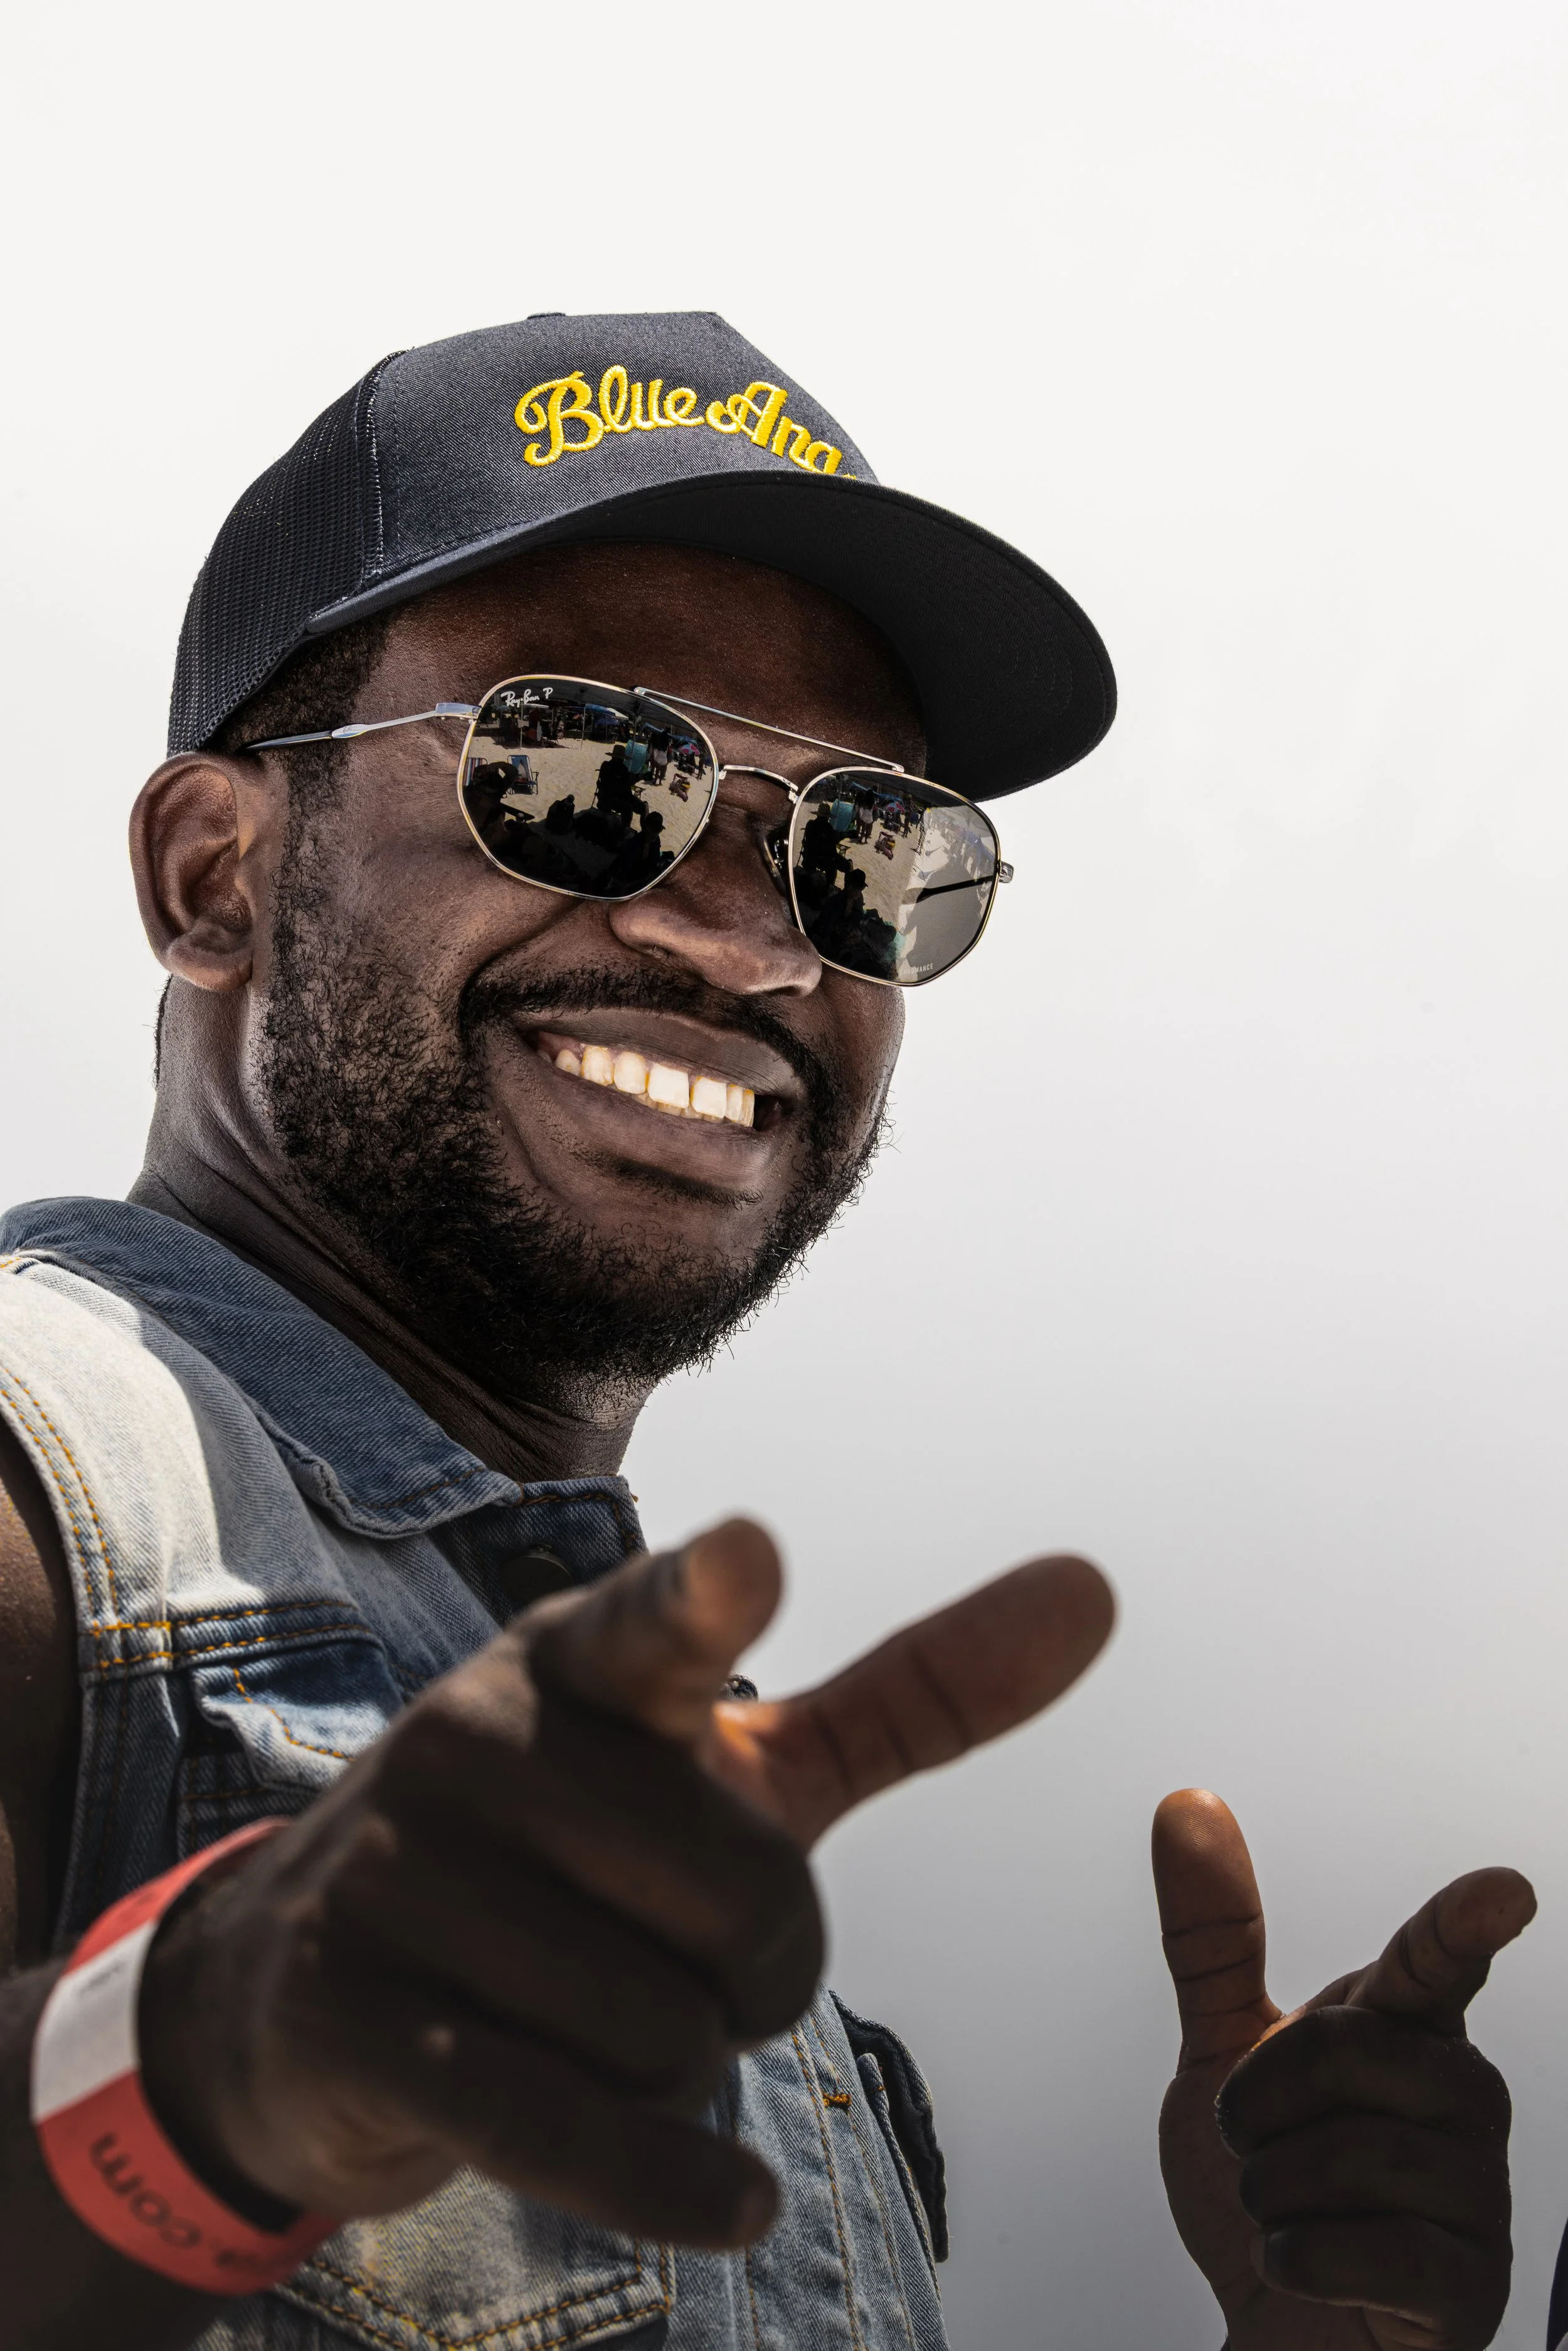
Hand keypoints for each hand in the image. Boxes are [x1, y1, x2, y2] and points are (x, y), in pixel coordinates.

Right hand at [141, 1520, 1111, 2248]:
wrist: (306, 1982)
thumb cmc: (574, 1851)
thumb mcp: (735, 1765)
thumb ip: (911, 1694)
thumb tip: (1092, 1592)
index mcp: (582, 1659)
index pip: (658, 1624)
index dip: (708, 1598)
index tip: (752, 1557)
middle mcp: (482, 1737)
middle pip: (752, 1904)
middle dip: (759, 1972)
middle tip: (674, 1955)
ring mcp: (407, 1876)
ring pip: (673, 2032)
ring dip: (684, 2069)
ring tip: (595, 2020)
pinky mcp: (362, 2020)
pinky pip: (568, 2127)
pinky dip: (671, 2183)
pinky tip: (727, 2201)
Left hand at [1154, 1790, 1533, 2349]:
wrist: (1275, 2325)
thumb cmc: (1267, 2178)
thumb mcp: (1221, 2050)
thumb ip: (1210, 1936)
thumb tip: (1186, 1804)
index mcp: (1405, 2032)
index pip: (1433, 1963)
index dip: (1463, 1923)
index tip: (1504, 1891)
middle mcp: (1459, 2099)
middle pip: (1343, 2051)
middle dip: (1259, 2102)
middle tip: (1252, 2145)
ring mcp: (1476, 2196)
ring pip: (1351, 2154)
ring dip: (1271, 2189)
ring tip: (1282, 2211)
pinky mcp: (1470, 2287)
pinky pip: (1367, 2251)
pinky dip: (1298, 2258)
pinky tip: (1299, 2266)